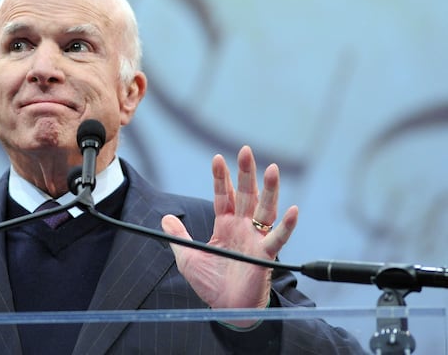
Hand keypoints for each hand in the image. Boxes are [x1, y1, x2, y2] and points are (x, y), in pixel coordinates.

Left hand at [161, 146, 297, 324]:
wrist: (226, 310)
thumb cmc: (211, 285)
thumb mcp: (188, 257)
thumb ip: (178, 237)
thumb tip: (165, 217)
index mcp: (226, 225)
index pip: (224, 196)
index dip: (221, 178)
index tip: (217, 158)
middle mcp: (243, 228)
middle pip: (246, 195)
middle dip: (246, 173)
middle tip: (245, 150)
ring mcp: (255, 239)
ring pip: (265, 209)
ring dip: (270, 189)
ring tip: (272, 168)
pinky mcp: (264, 256)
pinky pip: (278, 238)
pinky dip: (287, 225)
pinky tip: (293, 210)